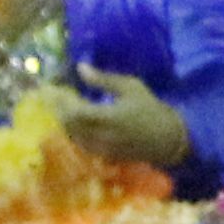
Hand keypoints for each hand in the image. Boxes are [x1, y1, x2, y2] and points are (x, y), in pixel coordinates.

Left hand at [64, 69, 194, 171]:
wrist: (167, 138)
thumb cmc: (150, 108)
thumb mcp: (131, 87)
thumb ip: (103, 79)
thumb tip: (80, 67)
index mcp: (107, 117)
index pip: (73, 111)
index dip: (61, 101)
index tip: (56, 89)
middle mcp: (101, 135)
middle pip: (69, 125)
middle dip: (60, 110)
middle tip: (57, 98)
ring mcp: (101, 148)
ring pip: (73, 136)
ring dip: (66, 122)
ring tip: (65, 109)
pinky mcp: (104, 156)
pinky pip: (81, 144)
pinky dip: (75, 132)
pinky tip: (78, 123)